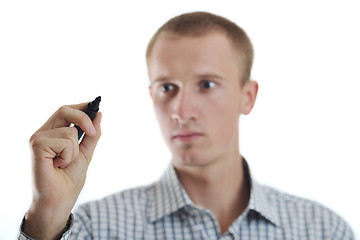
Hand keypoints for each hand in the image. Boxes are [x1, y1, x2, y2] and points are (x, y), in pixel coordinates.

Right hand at [23, 103, 101, 239]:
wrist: (59, 201)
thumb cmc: (68, 180)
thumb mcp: (85, 153)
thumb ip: (91, 135)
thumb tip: (99, 115)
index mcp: (51, 133)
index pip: (65, 110)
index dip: (81, 107)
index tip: (96, 107)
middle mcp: (42, 133)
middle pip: (64, 109)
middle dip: (83, 118)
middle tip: (92, 132)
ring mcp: (38, 139)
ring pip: (70, 130)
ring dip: (75, 150)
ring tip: (64, 164)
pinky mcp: (37, 146)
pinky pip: (65, 141)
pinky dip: (68, 156)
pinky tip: (58, 166)